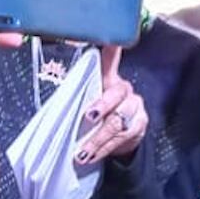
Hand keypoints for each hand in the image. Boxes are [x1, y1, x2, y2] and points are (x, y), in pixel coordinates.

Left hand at [75, 47, 147, 165]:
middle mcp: (125, 90)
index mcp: (110, 79)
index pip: (110, 60)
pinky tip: (93, 156)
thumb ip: (80, 90)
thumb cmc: (100, 113)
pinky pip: (122, 138)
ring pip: (118, 122)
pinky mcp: (140, 125)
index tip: (108, 43)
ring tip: (83, 152)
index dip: (111, 51)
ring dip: (98, 138)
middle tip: (89, 116)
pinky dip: (105, 149)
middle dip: (102, 105)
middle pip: (116, 95)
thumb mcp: (89, 98)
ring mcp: (135, 108)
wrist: (124, 135)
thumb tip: (59, 82)